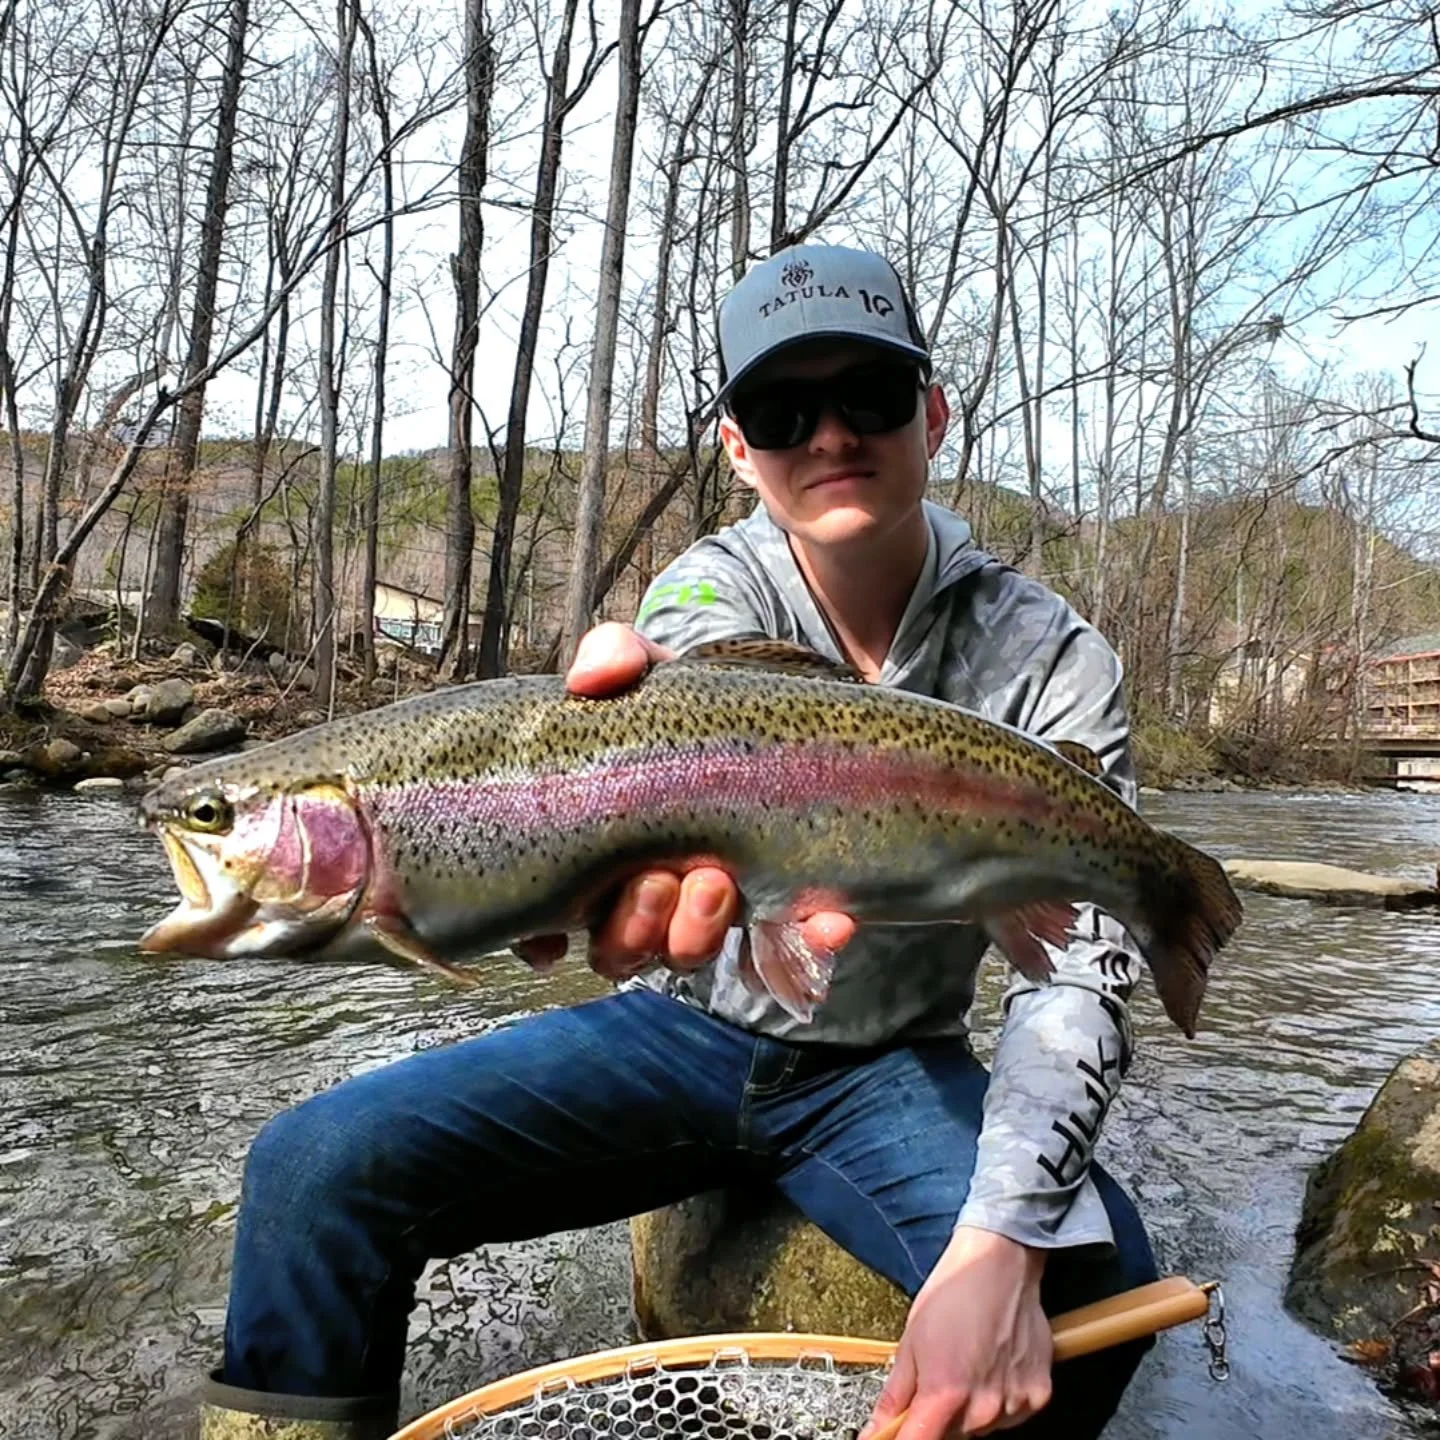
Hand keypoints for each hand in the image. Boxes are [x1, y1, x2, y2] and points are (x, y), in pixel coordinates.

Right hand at [512, 623, 854, 978]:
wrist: (783, 708)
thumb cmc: (691, 703)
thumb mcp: (650, 669)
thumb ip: (614, 657)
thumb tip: (590, 680)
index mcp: (596, 851)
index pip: (550, 920)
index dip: (542, 940)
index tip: (552, 935)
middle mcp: (647, 892)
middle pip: (619, 946)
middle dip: (635, 925)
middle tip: (660, 878)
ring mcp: (712, 906)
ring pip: (686, 953)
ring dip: (696, 933)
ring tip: (717, 881)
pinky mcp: (780, 904)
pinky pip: (793, 944)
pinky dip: (809, 940)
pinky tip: (829, 922)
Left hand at [861, 1227, 1052, 1439]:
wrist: (999, 1262)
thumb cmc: (954, 1293)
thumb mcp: (910, 1341)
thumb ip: (894, 1397)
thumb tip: (874, 1431)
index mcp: (945, 1392)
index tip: (895, 1437)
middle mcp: (982, 1407)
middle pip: (951, 1435)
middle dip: (939, 1415)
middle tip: (940, 1375)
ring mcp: (1014, 1403)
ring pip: (980, 1426)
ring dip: (971, 1407)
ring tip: (970, 1361)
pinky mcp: (1039, 1395)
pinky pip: (1011, 1414)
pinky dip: (1000, 1398)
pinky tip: (994, 1365)